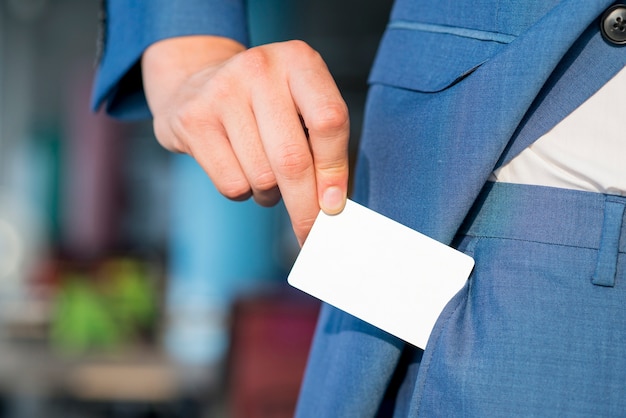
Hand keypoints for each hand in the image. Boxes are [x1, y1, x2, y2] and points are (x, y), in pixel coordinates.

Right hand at [142, 36, 349, 244]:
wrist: (193, 81)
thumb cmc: (262, 105)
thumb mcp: (298, 105)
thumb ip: (321, 144)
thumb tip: (333, 204)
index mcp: (298, 60)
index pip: (329, 121)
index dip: (335, 171)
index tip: (335, 207)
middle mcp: (260, 68)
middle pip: (293, 159)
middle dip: (305, 207)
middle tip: (310, 233)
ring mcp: (222, 91)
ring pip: (262, 177)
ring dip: (270, 194)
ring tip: (265, 175)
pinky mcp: (193, 119)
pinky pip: (232, 184)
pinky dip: (244, 193)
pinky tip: (240, 170)